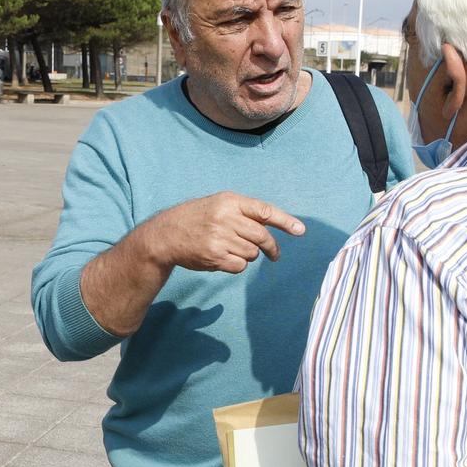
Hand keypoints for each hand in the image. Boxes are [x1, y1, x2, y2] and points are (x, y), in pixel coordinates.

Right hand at [144, 192, 304, 273]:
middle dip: (271, 247)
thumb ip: (244, 212)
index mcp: (229, 201)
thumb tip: (273, 226)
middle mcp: (226, 218)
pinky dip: (237, 265)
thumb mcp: (219, 205)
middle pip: (262, 236)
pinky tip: (223, 258)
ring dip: (248, 255)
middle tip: (274, 254)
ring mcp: (220, 238)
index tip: (300, 231)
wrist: (166, 234)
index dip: (285, 221)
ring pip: (252, 253)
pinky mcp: (214, 256)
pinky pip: (240, 266)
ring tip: (231, 249)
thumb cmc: (197, 218)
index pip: (264, 211)